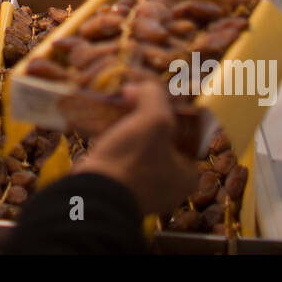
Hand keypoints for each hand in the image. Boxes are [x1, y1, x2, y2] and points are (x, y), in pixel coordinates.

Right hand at [74, 82, 194, 215]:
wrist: (94, 194)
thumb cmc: (132, 160)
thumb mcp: (153, 119)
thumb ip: (153, 95)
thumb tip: (138, 87)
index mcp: (187, 174)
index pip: (185, 133)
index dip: (168, 109)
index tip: (151, 97)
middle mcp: (169, 186)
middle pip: (160, 139)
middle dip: (143, 118)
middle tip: (131, 100)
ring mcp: (143, 190)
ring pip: (138, 148)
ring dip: (126, 129)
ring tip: (115, 109)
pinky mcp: (119, 188)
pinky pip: (120, 158)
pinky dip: (113, 143)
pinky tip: (103, 128)